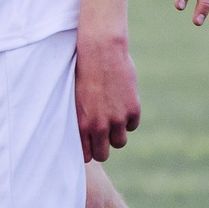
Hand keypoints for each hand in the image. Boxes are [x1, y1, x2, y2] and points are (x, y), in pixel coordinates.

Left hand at [74, 32, 140, 161]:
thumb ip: (81, 119)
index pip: (86, 155)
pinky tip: (121, 106)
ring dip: (116, 134)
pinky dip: (128, 119)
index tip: (89, 145)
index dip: (88, 151)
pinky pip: (132, 125)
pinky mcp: (133, 110)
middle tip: (102, 137)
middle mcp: (99, 125)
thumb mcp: (75, 99)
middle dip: (102, 148)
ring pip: (119, 142)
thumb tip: (85, 135)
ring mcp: (117, 119)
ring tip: (112, 120)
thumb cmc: (83, 72)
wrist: (101, 53)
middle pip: (103, 154)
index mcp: (81, 124)